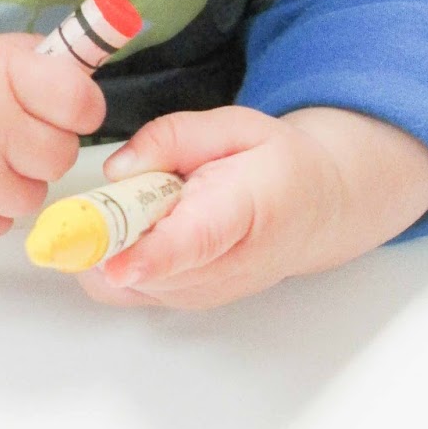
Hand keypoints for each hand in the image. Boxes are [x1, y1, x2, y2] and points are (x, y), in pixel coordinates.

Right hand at [0, 22, 106, 242]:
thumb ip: (22, 60)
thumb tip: (75, 72)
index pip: (81, 102)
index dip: (78, 106)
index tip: (64, 106)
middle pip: (62, 153)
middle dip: (44, 141)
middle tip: (10, 129)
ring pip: (36, 192)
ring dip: (16, 177)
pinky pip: (2, 222)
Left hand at [76, 106, 427, 310]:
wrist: (316, 210)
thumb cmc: (278, 167)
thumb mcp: (236, 126)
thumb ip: (173, 137)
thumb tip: (118, 170)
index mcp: (245, 212)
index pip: (192, 243)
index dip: (148, 256)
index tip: (112, 263)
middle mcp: (222, 268)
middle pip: (145, 266)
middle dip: (111, 231)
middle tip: (128, 187)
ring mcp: (199, 293)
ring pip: (125, 280)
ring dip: (114, 243)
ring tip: (151, 205)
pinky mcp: (180, 303)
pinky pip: (122, 288)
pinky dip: (114, 258)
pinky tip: (141, 227)